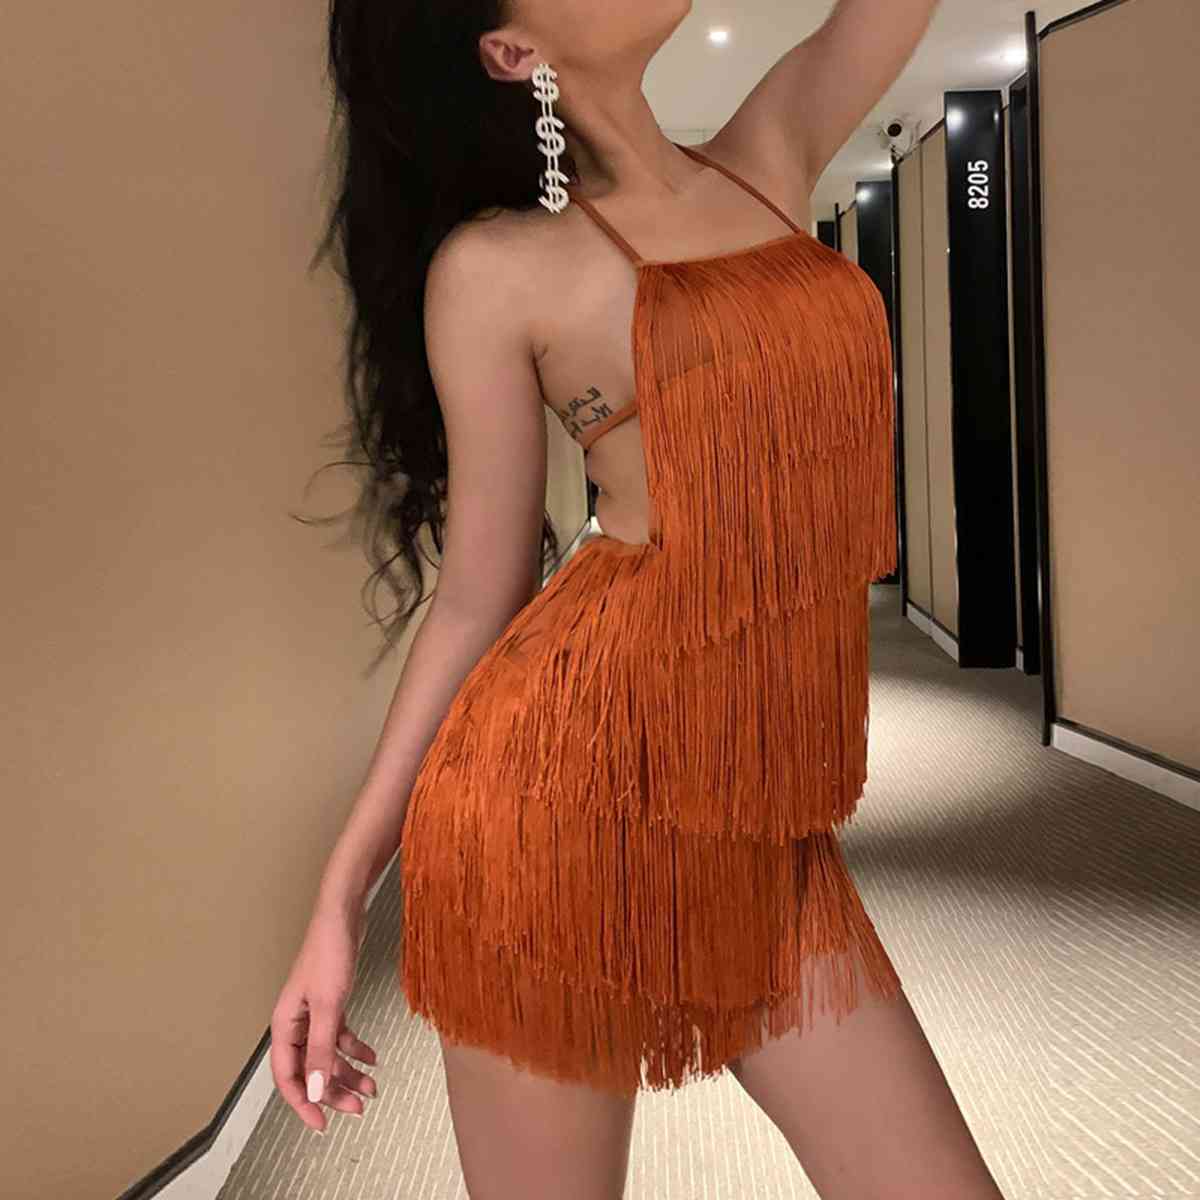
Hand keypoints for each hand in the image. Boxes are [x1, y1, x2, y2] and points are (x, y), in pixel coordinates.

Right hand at [269, 908, 378, 1133]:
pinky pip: (340, 1036)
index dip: (302, 1103)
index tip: (321, 1126)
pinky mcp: (332, 1003)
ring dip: (347, 1072)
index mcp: (285, 1025)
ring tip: (372, 1087)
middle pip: (311, 1069)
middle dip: (332, 1091)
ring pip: (328, 1055)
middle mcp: (296, 1023)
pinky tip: (373, 1057)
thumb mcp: (329, 1006)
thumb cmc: (330, 952)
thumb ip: (322, 1050)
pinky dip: (355, 1048)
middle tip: (358, 1108)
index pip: (287, 1076)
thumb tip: (315, 1091)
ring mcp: (314, 1013)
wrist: (343, 915)